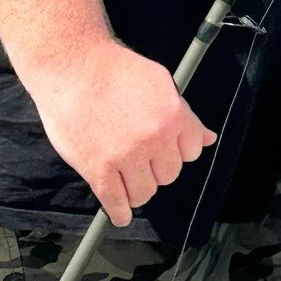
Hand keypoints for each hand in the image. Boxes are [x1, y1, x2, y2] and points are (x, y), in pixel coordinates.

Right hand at [28, 41, 216, 226]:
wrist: (72, 66)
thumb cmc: (113, 70)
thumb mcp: (159, 82)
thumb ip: (184, 114)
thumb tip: (207, 138)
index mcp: (172, 115)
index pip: (191, 151)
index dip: (176, 149)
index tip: (165, 148)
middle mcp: (153, 138)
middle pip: (169, 175)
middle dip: (157, 168)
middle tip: (140, 157)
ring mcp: (125, 156)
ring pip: (145, 193)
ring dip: (138, 189)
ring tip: (127, 178)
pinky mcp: (98, 170)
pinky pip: (116, 203)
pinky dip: (120, 212)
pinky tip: (120, 213)